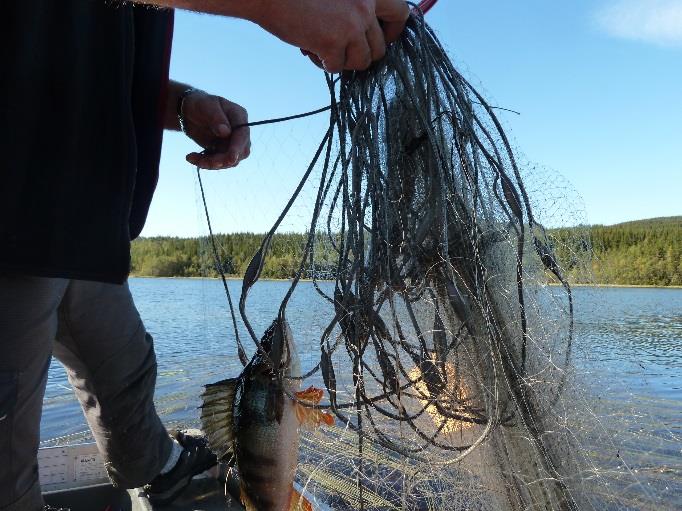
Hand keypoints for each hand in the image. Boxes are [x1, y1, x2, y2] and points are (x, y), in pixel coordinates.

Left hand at [180, 91, 250, 169]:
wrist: (189, 111)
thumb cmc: (199, 104)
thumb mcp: (206, 106)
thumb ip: (216, 117)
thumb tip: (226, 132)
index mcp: (239, 116)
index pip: (243, 135)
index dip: (237, 148)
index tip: (230, 159)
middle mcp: (239, 132)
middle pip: (240, 153)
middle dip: (223, 160)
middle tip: (204, 162)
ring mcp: (232, 143)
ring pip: (229, 161)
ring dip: (211, 163)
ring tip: (191, 157)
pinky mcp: (223, 151)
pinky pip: (218, 163)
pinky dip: (204, 163)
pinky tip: (191, 157)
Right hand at [248, 0, 408, 72]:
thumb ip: (355, 5)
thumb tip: (367, 31)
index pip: (400, 13)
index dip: (392, 32)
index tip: (381, 38)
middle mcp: (366, 5)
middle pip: (380, 47)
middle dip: (364, 55)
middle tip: (347, 53)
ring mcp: (351, 24)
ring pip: (362, 61)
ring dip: (345, 61)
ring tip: (325, 49)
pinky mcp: (333, 42)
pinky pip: (338, 67)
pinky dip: (324, 63)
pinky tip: (311, 49)